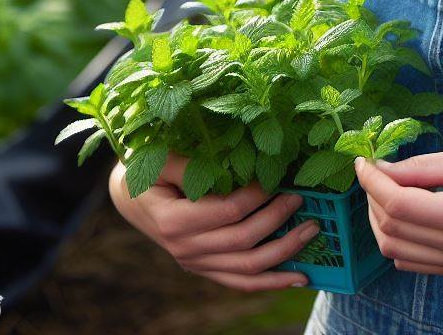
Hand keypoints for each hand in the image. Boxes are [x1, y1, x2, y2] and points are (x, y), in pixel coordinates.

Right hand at [107, 153, 320, 290]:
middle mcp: (185, 248)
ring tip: (312, 231)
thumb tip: (231, 159)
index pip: (228, 211)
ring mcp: (196, 263)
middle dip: (278, 219)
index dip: (258, 195)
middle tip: (303, 198)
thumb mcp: (161, 160)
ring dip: (284, 252)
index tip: (278, 176)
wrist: (130, 196)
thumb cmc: (147, 168)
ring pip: (247, 268)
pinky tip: (299, 277)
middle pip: (243, 240)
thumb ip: (191, 164)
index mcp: (174, 221)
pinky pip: (241, 282)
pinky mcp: (205, 268)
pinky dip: (272, 281)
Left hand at [354, 145, 442, 276]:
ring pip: (394, 249)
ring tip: (387, 186)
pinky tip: (404, 209)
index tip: (363, 160)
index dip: (373, 182)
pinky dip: (395, 235)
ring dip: (379, 217)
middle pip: (392, 229)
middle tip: (375, 168)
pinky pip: (409, 259)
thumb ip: (422, 166)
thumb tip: (381, 168)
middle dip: (373, 197)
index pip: (400, 206)